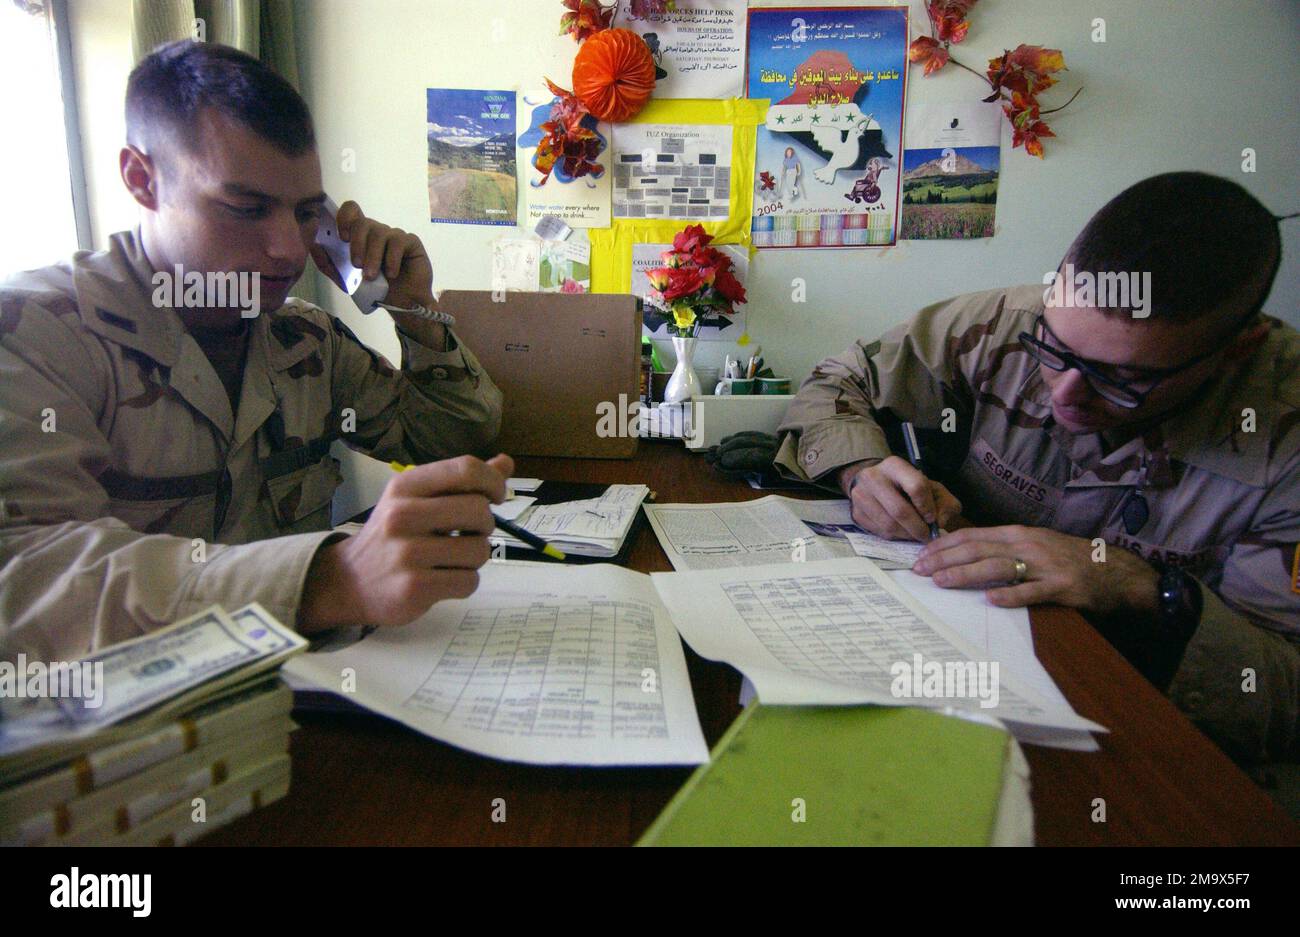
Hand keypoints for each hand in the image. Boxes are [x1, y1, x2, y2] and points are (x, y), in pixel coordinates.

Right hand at [298, 454, 514, 629]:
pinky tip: (444, 578)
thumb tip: (506, 462)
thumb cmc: (392, 536)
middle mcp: (403, 515)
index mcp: (405, 486)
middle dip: (484, 525)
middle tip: (468, 533)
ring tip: (452, 558)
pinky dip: (465, 582)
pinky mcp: (415, 587)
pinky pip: (469, 582)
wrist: (349, 581)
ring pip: (479, 550)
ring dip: (475, 557)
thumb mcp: (416, 500)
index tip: (496, 496)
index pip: (465, 469)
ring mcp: (408, 553)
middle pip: (479, 510)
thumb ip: (461, 482)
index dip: (493, 481)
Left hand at [309, 200, 434, 308]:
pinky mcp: (411, 242)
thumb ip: (328, 264)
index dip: (344, 218)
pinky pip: (398, 242)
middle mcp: (377, 231)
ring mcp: (394, 235)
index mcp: (361, 236)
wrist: (402, 305)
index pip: (351, 211)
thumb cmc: (375, 290)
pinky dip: (392, 259)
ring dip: (373, 257)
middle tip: (357, 265)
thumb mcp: (345, 280)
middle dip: (357, 245)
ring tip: (371, 277)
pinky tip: (391, 274)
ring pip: (379, 233)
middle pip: (363, 222)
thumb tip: (313, 244)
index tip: (342, 238)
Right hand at [839, 456, 962, 541]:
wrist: (874, 483)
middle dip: (917, 528)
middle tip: (926, 536)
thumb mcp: (931, 487)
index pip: (916, 486)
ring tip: (915, 535)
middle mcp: (873, 477)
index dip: (927, 507)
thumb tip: (939, 522)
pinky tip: (902, 532)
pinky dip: (895, 537)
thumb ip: (944, 503)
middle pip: (900, 510)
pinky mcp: (856, 513)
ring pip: (889, 525)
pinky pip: (879, 532)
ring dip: (907, 535)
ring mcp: (860, 496)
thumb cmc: (908, 486)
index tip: (932, 518)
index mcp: (894, 465)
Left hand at [910, 525, 1159, 613]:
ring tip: (941, 582)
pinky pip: (1031, 591)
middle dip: (945, 559)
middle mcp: (1027, 544)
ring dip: (966, 574)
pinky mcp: (1060, 586)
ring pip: (997, 567)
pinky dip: (1011, 594)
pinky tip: (991, 599)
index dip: (944, 545)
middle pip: (978, 549)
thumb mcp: (1034, 544)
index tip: (921, 556)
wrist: (1114, 569)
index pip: (972, 535)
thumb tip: (965, 554)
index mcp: (1018, 534)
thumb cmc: (1069, 558)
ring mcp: (1043, 565)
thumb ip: (1003, 548)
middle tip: (920, 571)